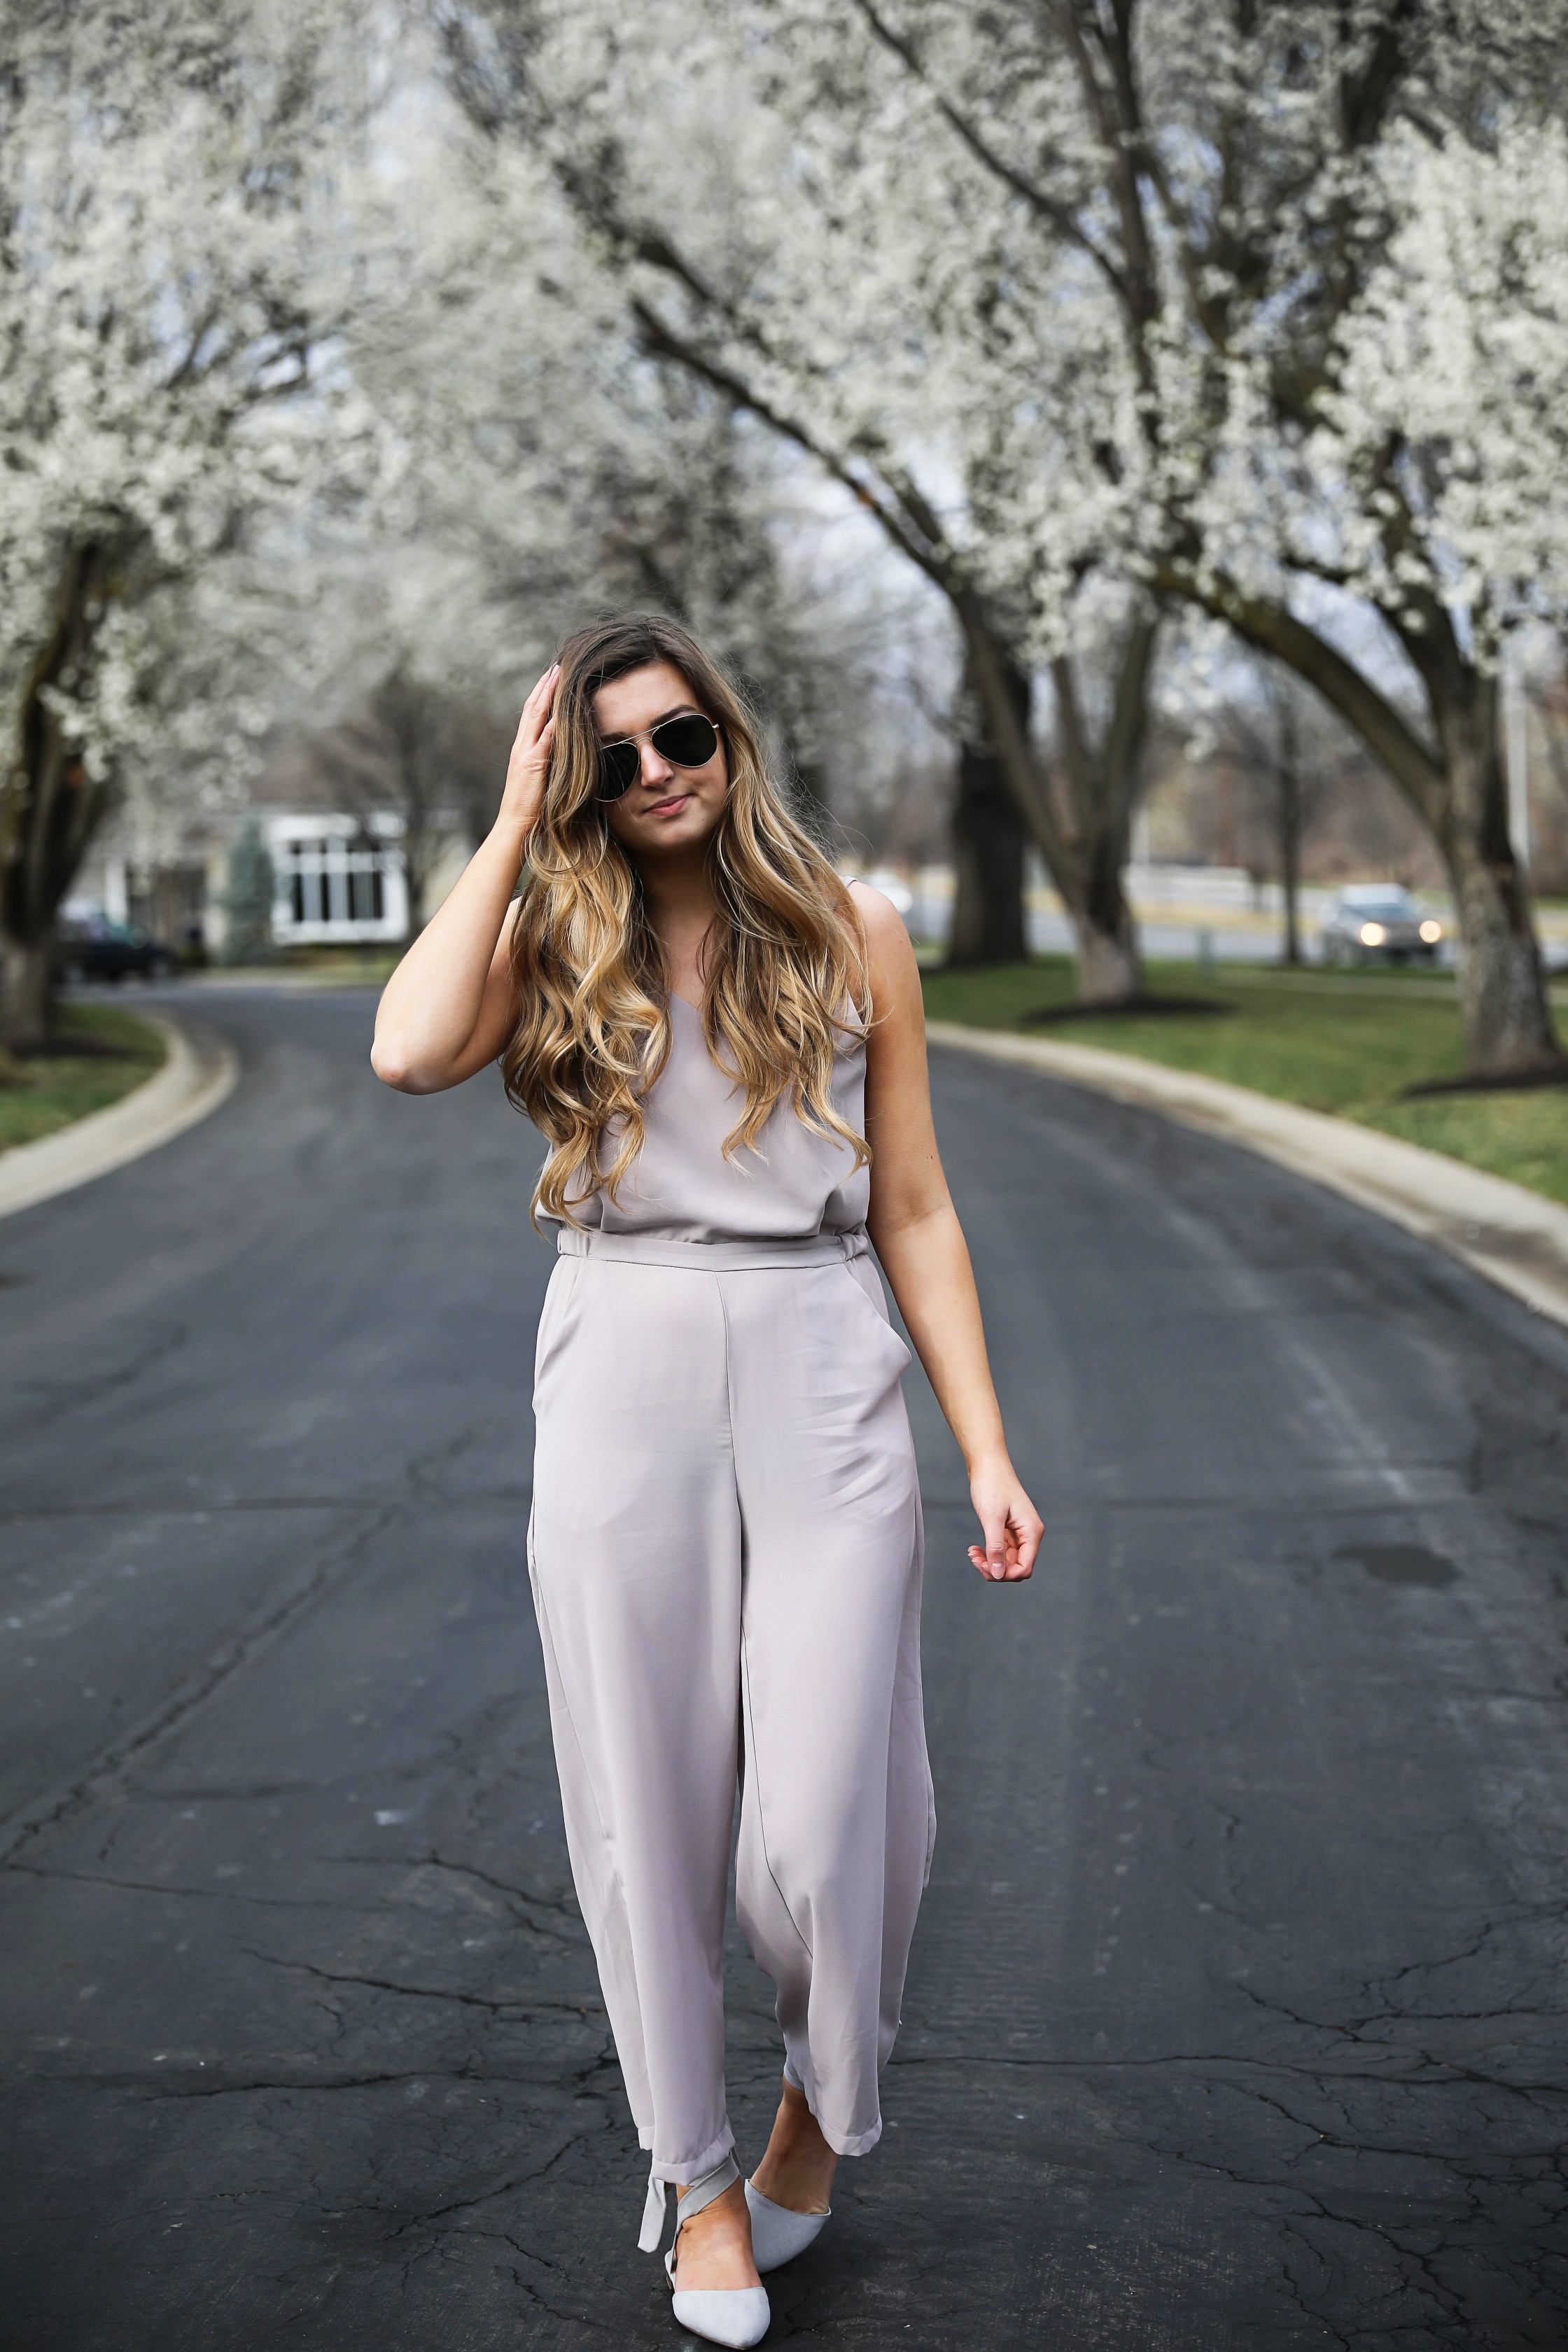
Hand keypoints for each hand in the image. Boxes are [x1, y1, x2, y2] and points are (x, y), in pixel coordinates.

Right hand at [498, 663, 558, 836]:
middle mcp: (521, 746)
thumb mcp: (539, 778)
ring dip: (547, 695)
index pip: (532, 716)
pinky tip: (562, 708)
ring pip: (536, 716)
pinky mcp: (532, 763)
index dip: (541, 695)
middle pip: (533, 709)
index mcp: (522, 749)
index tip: (551, 678)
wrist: (515, 823)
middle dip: (544, 686)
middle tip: (555, 667)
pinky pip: (544, 738)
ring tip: (557, 675)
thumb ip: (547, 761)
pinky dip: (553, 722)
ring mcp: (525, 753)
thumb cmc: (529, 807)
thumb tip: (562, 751)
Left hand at [967, 1457, 1041, 1582]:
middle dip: (995, 1569)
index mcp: (1032, 1532)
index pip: (1024, 1568)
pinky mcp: (1009, 1530)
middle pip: (1016, 1567)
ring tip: (972, 1553)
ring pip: (1007, 1561)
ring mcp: (1019, 1533)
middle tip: (974, 1558)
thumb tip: (997, 1574)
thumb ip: (995, 1547)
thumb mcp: (991, 1518)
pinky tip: (974, 1548)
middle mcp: (1029, 1534)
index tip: (983, 1566)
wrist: (987, 1464)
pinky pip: (1001, 1551)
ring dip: (990, 1562)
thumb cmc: (991, 1485)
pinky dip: (988, 1553)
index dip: (1005, 1574)